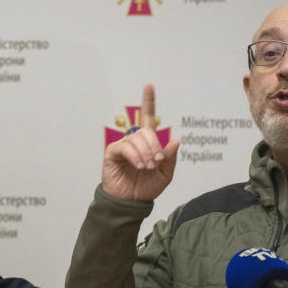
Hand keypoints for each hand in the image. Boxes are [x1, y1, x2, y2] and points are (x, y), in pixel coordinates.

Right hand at [101, 84, 180, 200]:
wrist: (131, 202)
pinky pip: (126, 146)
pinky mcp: (113, 152)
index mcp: (148, 143)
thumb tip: (174, 140)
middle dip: (155, 146)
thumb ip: (170, 158)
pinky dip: (135, 156)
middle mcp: (135, 141)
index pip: (148, 118)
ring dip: (146, 153)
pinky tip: (139, 166)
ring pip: (138, 138)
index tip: (149, 86)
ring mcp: (123, 145)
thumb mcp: (165, 174)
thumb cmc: (146, 188)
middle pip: (147, 131)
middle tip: (156, 162)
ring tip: (146, 167)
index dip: (148, 101)